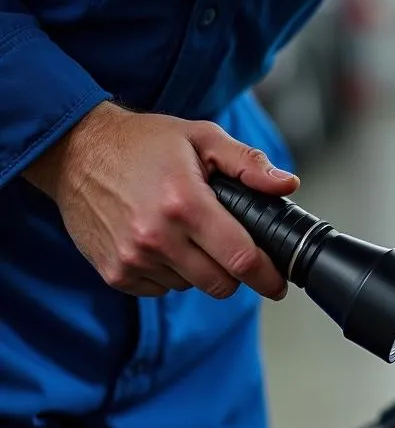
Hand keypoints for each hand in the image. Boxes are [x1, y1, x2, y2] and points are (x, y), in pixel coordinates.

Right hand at [23, 100, 298, 299]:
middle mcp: (157, 237)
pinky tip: (160, 242)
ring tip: (184, 233)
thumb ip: (248, 164)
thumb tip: (287, 185)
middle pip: (221, 284)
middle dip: (233, 271)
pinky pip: (161, 289)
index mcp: (185, 204)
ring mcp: (133, 258)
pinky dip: (169, 273)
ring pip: (191, 287)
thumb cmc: (142, 143)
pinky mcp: (115, 272)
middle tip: (228, 247)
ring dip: (198, 269)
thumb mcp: (201, 138)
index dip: (267, 276)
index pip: (241, 260)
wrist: (73, 150)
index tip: (278, 283)